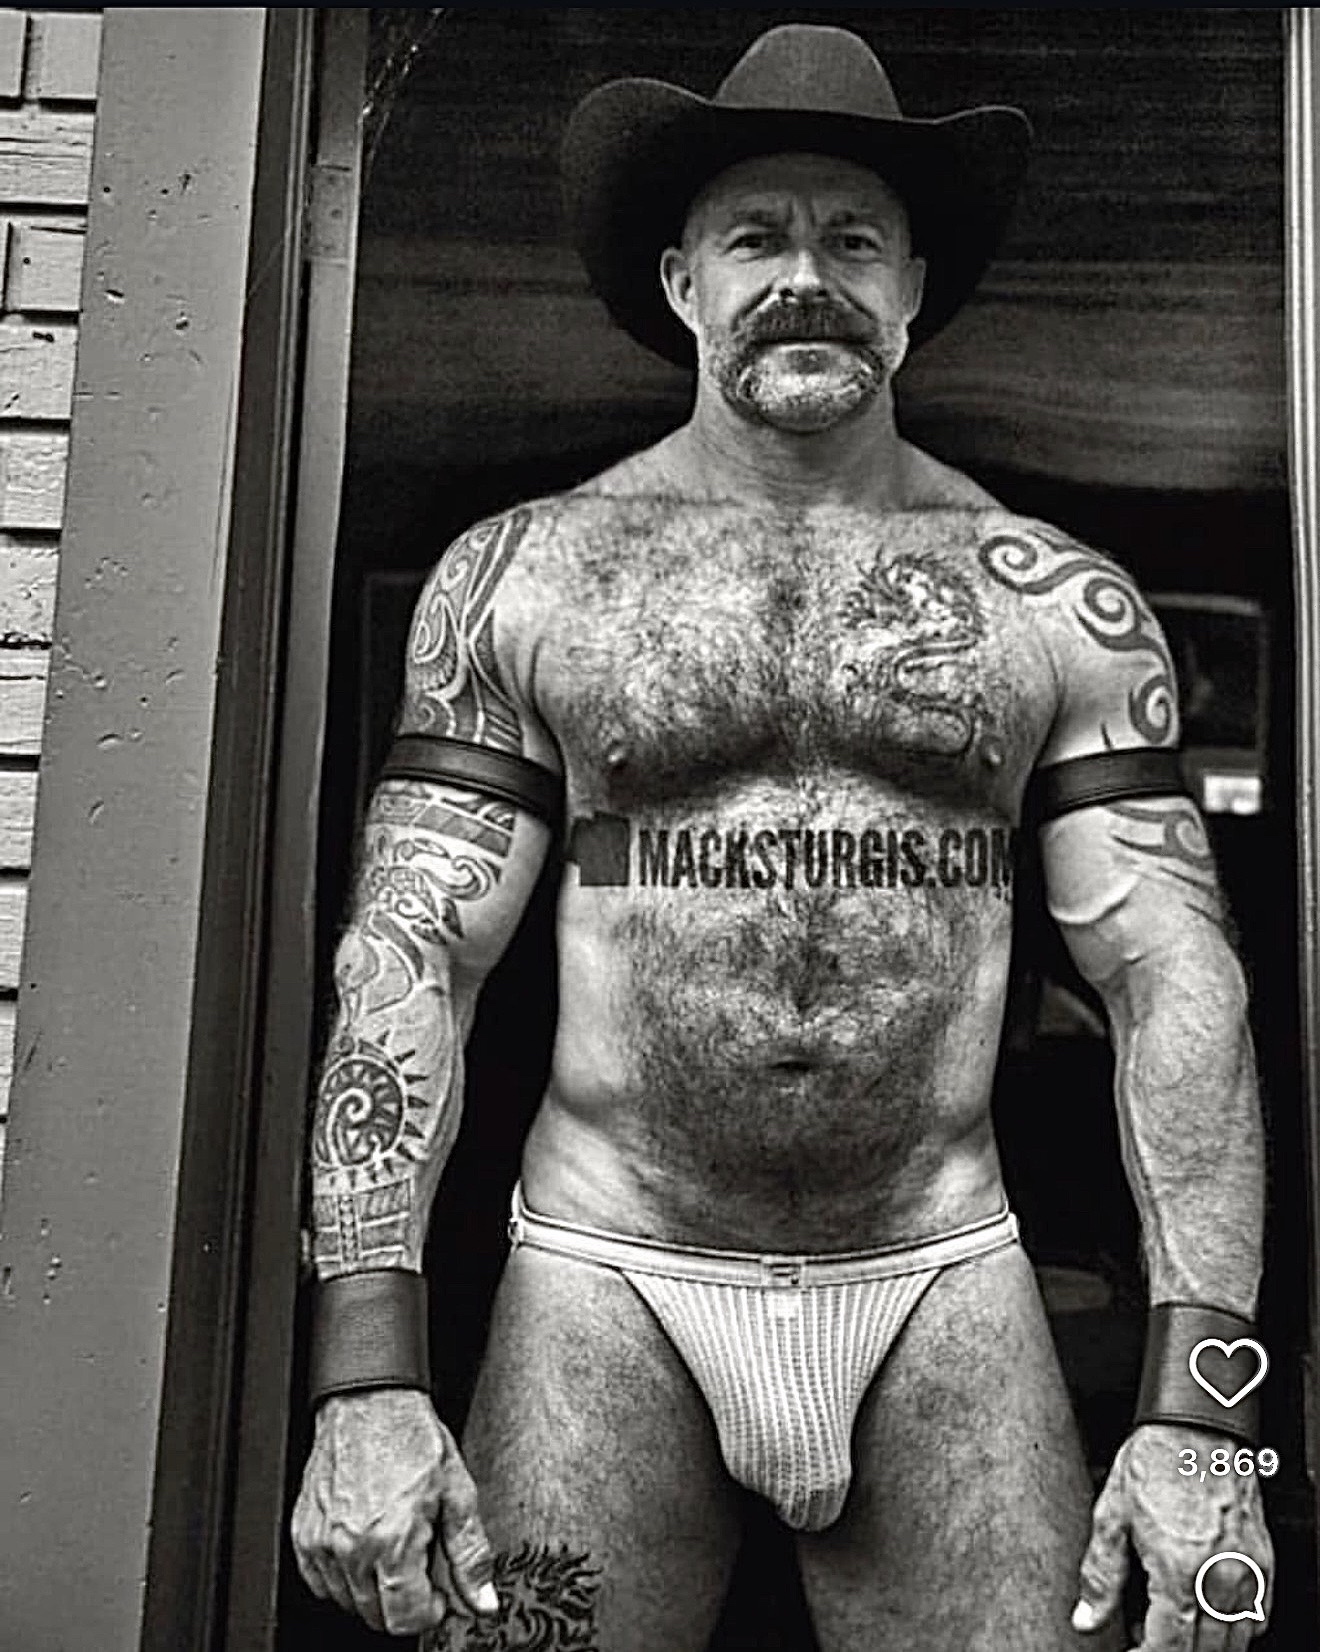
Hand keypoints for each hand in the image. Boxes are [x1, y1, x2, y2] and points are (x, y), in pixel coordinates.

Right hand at [291, 1387, 499, 1635]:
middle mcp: (353, 1548)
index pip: (405, 1620)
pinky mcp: (304, 1534)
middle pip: (377, 1617)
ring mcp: (322, 1544)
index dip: (430, 1612)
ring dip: (373, 1590)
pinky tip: (365, 1547)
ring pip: (348, 1602)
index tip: (438, 1595)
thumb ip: (470, 1556)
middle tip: (419, 1564)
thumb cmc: (412, 1438)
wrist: (371, 1402)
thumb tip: (483, 1602)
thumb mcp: (458, 1493)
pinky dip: (342, 1577)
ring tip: (393, 1548)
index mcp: (393, 1542)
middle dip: (404, 1601)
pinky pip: (319, 1582)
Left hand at [1072, 1422, 1272, 1650]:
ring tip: (1172, 1626)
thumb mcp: (1112, 1514)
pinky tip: (1208, 1614)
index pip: (1168, 1648)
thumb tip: (1086, 1618)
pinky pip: (1258, 1617)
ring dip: (1204, 1646)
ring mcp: (1246, 1572)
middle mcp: (1218, 1578)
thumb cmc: (1155, 1461)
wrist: (1197, 1425)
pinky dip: (1235, 1628)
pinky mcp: (1262, 1561)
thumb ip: (1100, 1575)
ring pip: (1235, 1642)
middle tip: (1146, 1638)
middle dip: (1172, 1651)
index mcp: (1178, 1571)